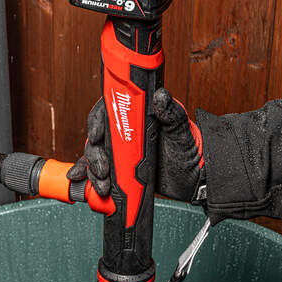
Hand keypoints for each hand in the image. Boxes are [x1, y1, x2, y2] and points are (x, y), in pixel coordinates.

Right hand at [66, 87, 204, 202]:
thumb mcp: (181, 130)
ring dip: (93, 170)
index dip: (97, 121)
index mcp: (136, 117)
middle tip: (103, 168)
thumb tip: (160, 95)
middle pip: (98, 137)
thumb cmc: (189, 150)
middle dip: (95, 154)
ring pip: (95, 156)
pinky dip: (89, 178)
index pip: (108, 112)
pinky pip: (98, 172)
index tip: (97, 135)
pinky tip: (87, 183)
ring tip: (104, 186)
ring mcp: (120, 153)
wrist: (195, 178)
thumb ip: (171, 113)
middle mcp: (124, 133)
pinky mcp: (119, 170)